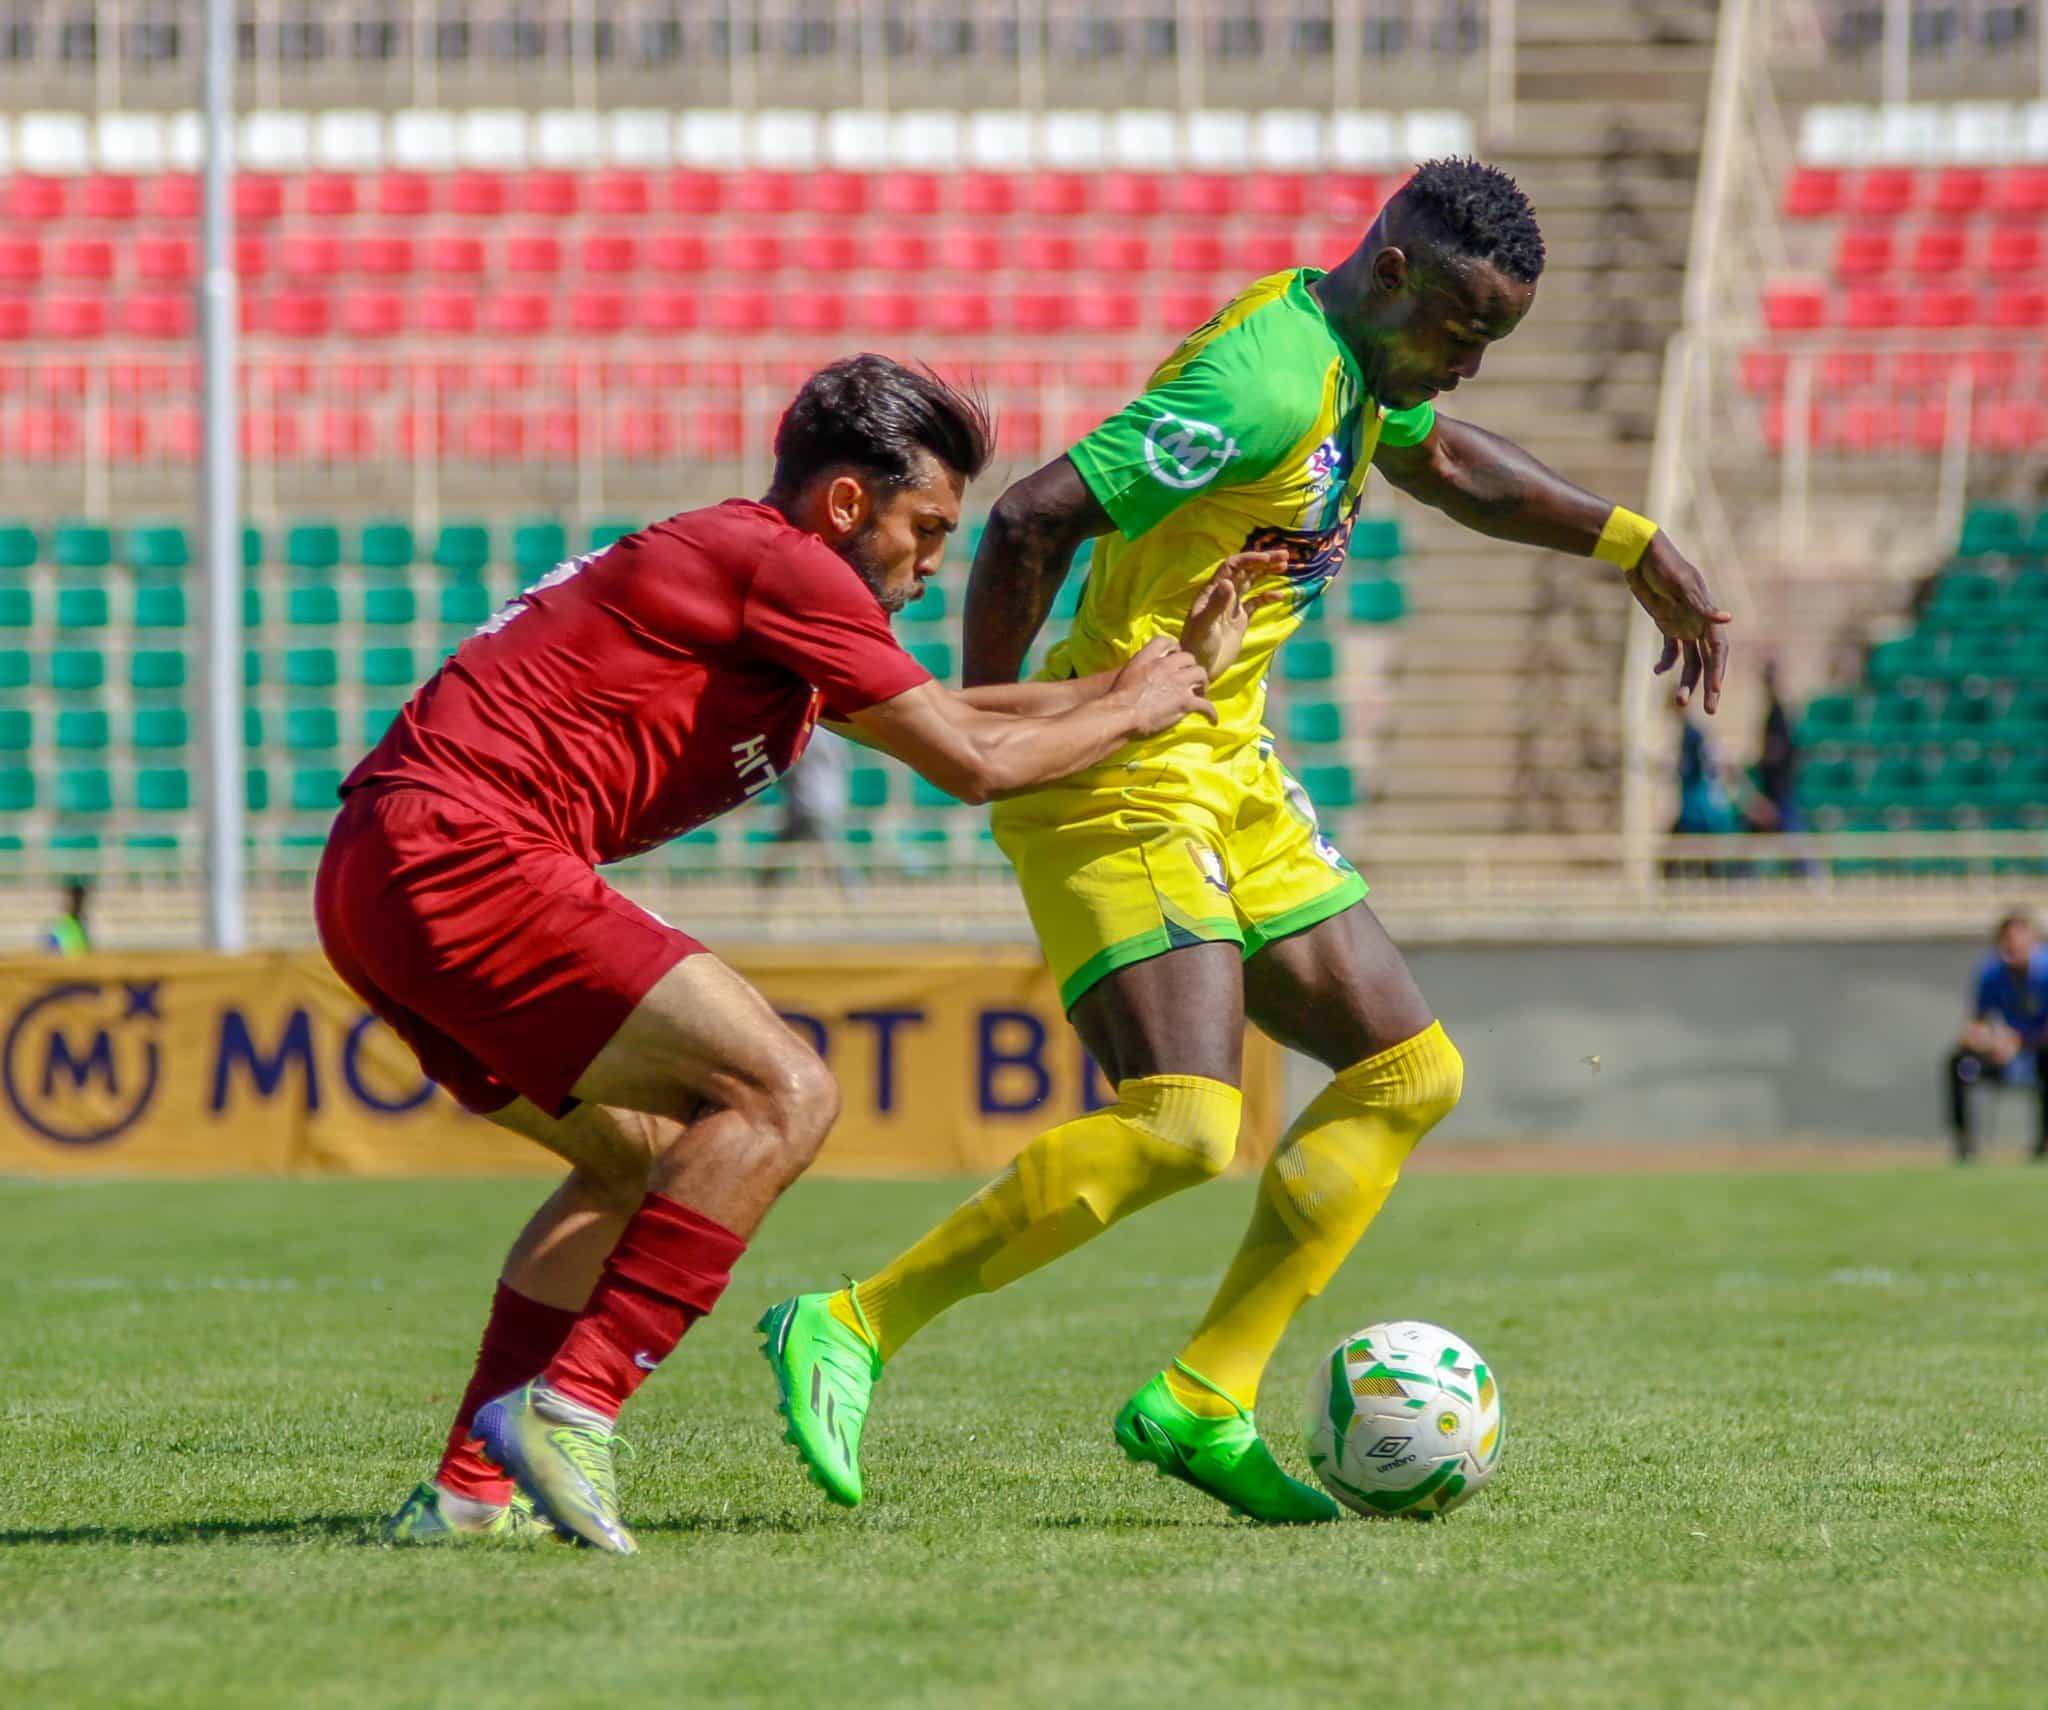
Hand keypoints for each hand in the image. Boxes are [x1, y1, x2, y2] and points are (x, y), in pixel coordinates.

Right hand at [1113, 637, 1217, 733]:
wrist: (1121, 714)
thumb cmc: (1116, 699)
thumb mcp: (1125, 674)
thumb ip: (1138, 669)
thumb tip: (1143, 676)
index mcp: (1148, 658)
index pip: (1165, 641)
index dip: (1174, 647)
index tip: (1175, 656)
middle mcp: (1165, 666)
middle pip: (1188, 658)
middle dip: (1191, 668)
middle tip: (1190, 680)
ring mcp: (1177, 683)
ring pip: (1201, 675)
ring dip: (1203, 685)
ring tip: (1201, 694)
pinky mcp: (1185, 702)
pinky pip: (1205, 704)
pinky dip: (1211, 713)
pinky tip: (1212, 719)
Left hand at [1179, 549, 1289, 679]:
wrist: (1200, 667)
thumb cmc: (1197, 646)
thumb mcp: (1205, 625)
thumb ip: (1217, 604)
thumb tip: (1229, 583)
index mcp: (1213, 591)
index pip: (1232, 567)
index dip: (1249, 559)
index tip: (1267, 558)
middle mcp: (1223, 595)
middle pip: (1245, 571)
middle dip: (1264, 561)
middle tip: (1285, 555)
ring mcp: (1233, 607)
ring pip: (1252, 583)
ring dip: (1267, 573)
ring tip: (1285, 566)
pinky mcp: (1241, 620)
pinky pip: (1256, 603)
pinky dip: (1267, 597)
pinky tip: (1280, 596)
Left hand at [1627, 534, 1731, 713]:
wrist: (1642, 554)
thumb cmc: (1664, 565)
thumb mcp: (1682, 584)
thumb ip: (1702, 605)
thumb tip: (1728, 620)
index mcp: (1707, 616)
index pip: (1718, 651)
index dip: (1718, 672)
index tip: (1713, 692)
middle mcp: (1699, 624)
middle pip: (1709, 662)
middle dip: (1710, 686)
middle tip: (1709, 711)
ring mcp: (1684, 625)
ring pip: (1691, 661)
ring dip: (1687, 681)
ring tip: (1679, 703)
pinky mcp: (1667, 624)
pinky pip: (1671, 651)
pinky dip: (1666, 662)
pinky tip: (1658, 671)